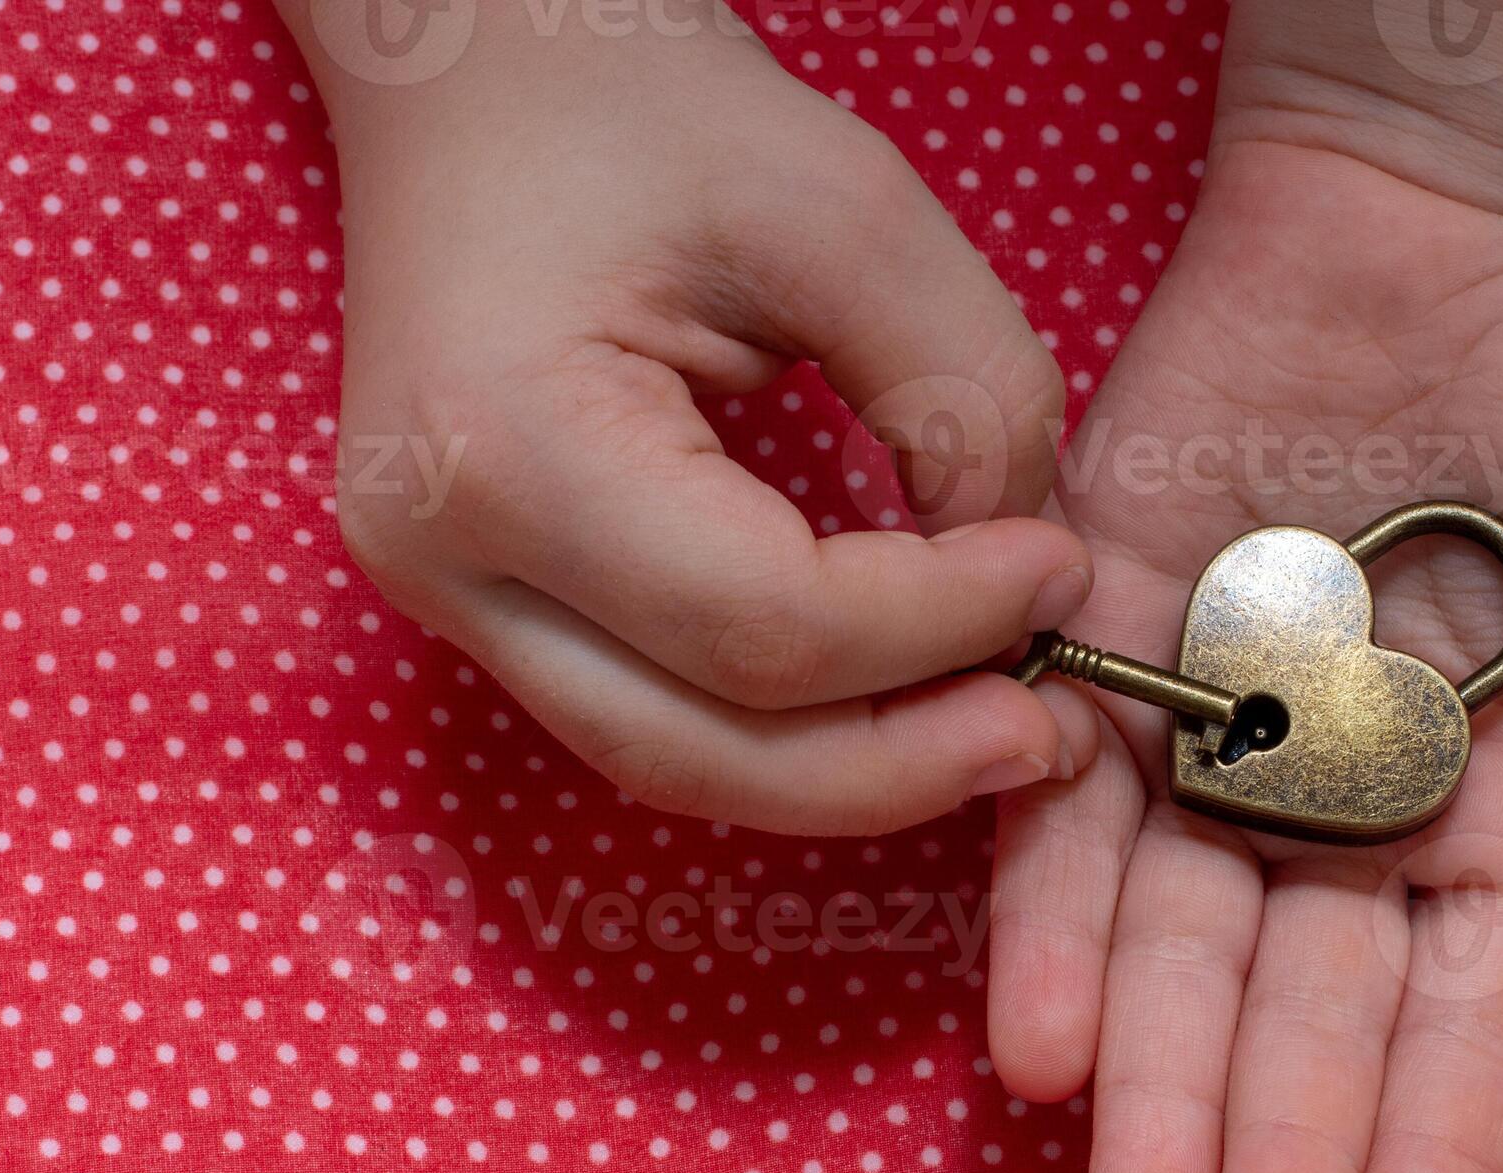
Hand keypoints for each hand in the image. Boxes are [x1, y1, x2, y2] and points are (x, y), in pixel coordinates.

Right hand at [282, 3, 1088, 831]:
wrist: (474, 71)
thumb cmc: (637, 108)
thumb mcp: (845, 208)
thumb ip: (961, 391)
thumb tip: (1023, 573)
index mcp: (503, 446)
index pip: (764, 626)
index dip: (938, 627)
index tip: (1061, 574)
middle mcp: (441, 555)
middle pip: (704, 751)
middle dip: (899, 762)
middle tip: (1050, 730)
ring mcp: (445, 595)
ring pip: (674, 765)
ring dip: (852, 771)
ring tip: (996, 728)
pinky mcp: (484, 603)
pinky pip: (655, 717)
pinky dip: (790, 732)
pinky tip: (902, 700)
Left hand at [992, 117, 1502, 1172]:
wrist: (1447, 218)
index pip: (1470, 1022)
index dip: (1439, 1148)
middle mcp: (1354, 825)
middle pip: (1310, 1020)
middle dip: (1273, 1155)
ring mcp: (1222, 753)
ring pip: (1178, 952)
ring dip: (1150, 1092)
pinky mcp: (1106, 662)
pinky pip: (1067, 817)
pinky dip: (1048, 926)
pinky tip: (1035, 1047)